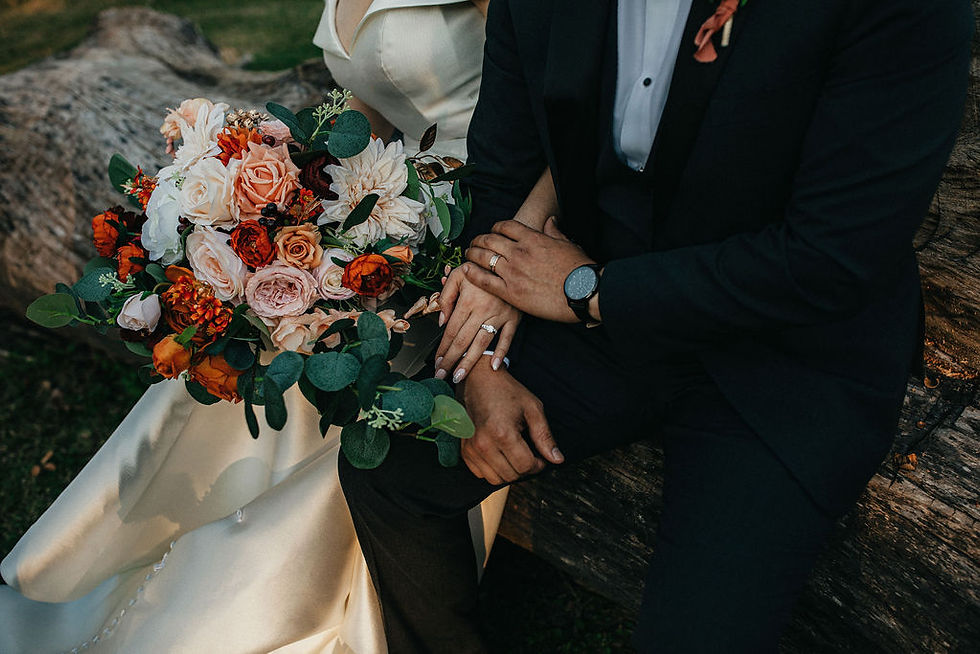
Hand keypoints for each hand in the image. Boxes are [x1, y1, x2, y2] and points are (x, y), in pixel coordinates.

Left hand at [435, 267, 521, 382]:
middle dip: (450, 361)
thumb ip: (446, 296)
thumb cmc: (481, 268)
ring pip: (482, 343)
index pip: (451, 331)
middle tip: (442, 376)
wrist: (509, 261)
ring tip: (459, 376)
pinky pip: (508, 338)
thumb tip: (441, 321)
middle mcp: (482, 310)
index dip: (442, 349)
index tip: (436, 362)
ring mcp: (499, 315)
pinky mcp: (514, 317)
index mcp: (467, 301)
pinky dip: (501, 353)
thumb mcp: (459, 274)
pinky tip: (493, 366)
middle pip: (463, 341)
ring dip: (469, 362)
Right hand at [459, 357, 563, 484]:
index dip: (539, 464)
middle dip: (525, 469)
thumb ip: (544, 436)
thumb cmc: (507, 391)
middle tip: (529, 454)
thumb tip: (558, 459)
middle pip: (511, 475)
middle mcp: (483, 444)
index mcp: (503, 433)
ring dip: (509, 472)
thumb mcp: (532, 409)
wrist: (478, 379)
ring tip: (514, 455)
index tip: (541, 457)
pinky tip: (500, 455)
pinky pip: (481, 474)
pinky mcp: (464, 450)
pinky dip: (493, 470)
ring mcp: (471, 448)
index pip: (525, 466)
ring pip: (496, 479)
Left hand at [464, 217, 595, 321]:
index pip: (506, 226)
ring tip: (468, 254)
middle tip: (474, 242)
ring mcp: (513, 272)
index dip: (495, 227)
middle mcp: (519, 252)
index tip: (492, 231)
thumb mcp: (567, 244)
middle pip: (490, 239)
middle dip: (479, 239)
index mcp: (533, 238)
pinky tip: (465, 270)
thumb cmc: (579, 269)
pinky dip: (472, 273)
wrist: (583, 291)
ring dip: (472, 253)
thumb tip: (550, 220)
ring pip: (484, 257)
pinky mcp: (511, 292)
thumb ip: (554, 231)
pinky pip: (485, 280)